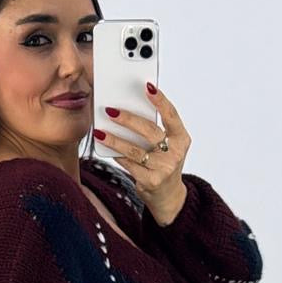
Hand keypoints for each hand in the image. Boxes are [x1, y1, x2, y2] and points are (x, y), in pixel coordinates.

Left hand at [93, 83, 190, 222]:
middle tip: (110, 110)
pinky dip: (116, 155)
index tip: (148, 86)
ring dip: (115, 139)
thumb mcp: (167, 145)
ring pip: (135, 150)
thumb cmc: (163, 162)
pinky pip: (129, 164)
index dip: (160, 100)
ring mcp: (164, 169)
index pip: (171, 115)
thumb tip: (128, 108)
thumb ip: (155, 129)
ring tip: (99, 131)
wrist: (168, 196)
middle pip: (149, 131)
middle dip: (128, 119)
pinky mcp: (151, 181)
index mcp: (181, 139)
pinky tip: (106, 147)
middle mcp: (175, 153)